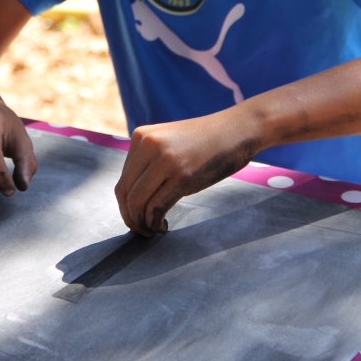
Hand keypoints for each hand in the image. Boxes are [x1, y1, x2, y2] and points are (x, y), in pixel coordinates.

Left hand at [115, 107, 261, 236]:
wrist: (237, 129)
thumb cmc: (206, 141)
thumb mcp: (169, 142)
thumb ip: (149, 161)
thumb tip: (133, 198)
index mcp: (141, 136)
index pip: (122, 180)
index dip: (126, 205)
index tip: (137, 217)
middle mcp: (149, 145)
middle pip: (125, 192)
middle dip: (130, 217)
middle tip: (141, 230)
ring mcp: (165, 160)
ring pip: (137, 202)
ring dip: (141, 223)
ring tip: (153, 229)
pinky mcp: (182, 176)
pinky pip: (156, 207)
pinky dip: (155, 222)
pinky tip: (163, 225)